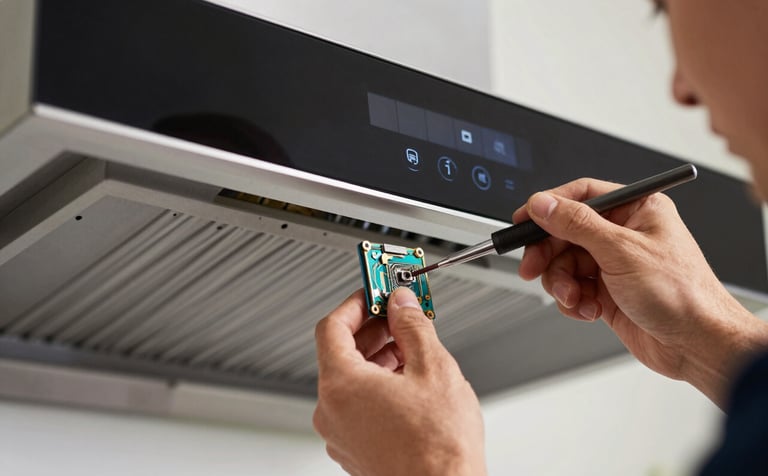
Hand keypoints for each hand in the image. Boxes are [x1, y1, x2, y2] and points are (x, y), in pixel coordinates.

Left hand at [313, 288, 485, 475]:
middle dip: (374, 330)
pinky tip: (410, 381)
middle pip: (342, 353)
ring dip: (379, 358)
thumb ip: (412, 326)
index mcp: (341, 386)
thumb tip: (402, 305)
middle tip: (401, 315)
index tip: (374, 292)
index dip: (356, 303)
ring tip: (413, 349)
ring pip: (353, 380)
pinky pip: (360, 405)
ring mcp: (342, 434)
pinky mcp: (356, 449)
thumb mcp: (433, 368)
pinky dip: (379, 386)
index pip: (332, 326)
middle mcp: (332, 411)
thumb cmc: (438, 448)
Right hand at [514, 177, 767, 407]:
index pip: (581, 195)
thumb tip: (544, 204)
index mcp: (637, 209)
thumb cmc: (682, 294)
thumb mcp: (622, 250)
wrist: (697, 344)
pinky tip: (589, 309)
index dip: (549, 206)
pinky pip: (573, 288)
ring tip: (575, 297)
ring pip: (565, 263)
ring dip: (562, 283)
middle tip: (533, 268)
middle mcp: (624, 233)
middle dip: (548, 254)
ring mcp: (614, 263)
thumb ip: (577, 224)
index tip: (524, 219)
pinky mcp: (607, 291)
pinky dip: (574, 301)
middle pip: (566, 232)